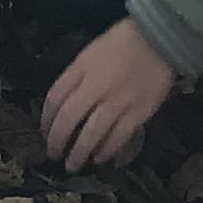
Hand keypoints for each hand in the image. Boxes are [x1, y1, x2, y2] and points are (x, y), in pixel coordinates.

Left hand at [43, 19, 175, 168]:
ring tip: (73, 164)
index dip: (46, 119)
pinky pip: (118, 137)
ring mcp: (117, 101)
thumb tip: (64, 102)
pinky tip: (100, 157)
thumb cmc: (122, 42)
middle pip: (68, 119)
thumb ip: (76, 76)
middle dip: (57, 141)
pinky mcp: (139, 112)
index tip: (45, 132)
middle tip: (53, 154)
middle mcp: (95, 87)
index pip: (55, 98)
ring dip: (79, 152)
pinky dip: (107, 150)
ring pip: (91, 133)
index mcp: (80, 69)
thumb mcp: (90, 52)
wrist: (157, 38)